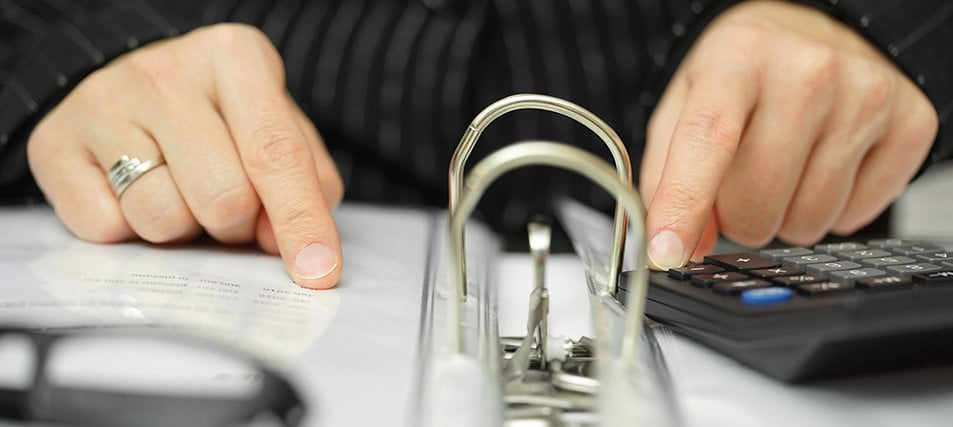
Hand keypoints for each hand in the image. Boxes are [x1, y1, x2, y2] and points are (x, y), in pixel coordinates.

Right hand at [27, 24, 343, 288]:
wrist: (131, 88)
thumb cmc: (220, 118)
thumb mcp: (279, 131)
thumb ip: (307, 183)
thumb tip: (294, 246)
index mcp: (234, 57)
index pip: (277, 153)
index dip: (301, 220)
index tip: (318, 272)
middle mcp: (165, 72)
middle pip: (224, 197)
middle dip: (236, 225)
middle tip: (227, 207)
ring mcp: (103, 103)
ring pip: (163, 218)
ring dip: (183, 229)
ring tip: (180, 193)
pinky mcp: (55, 144)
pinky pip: (106, 229)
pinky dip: (129, 230)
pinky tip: (134, 193)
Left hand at [640, 0, 938, 268]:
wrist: (815, 33)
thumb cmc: (746, 72)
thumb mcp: (685, 103)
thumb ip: (667, 176)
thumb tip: (680, 246)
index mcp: (738, 57)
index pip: (708, 140)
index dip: (683, 204)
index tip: (667, 253)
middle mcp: (807, 71)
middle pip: (755, 201)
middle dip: (736, 214)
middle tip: (740, 179)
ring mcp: (866, 96)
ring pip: (805, 222)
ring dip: (783, 215)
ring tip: (784, 168)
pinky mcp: (909, 124)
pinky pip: (852, 219)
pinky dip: (830, 210)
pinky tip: (823, 166)